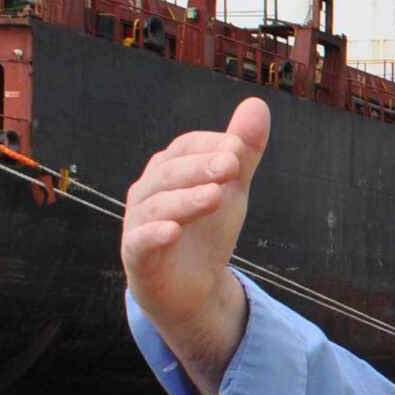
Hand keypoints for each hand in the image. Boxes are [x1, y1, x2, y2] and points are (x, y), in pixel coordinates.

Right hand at [121, 98, 270, 392]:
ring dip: (186, 199)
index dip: (210, 144)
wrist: (193, 290)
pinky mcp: (137, 257)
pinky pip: (140, 242)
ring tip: (216, 196)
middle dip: (200, 167)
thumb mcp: (231, 190)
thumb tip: (258, 104)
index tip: (240, 148)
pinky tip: (172, 231)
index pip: (185, 147)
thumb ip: (243, 153)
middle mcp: (148, 191)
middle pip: (170, 173)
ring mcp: (138, 223)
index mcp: (168, 170)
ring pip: (158, 206)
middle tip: (232, 165)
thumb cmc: (206, 232)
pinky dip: (154, 234)